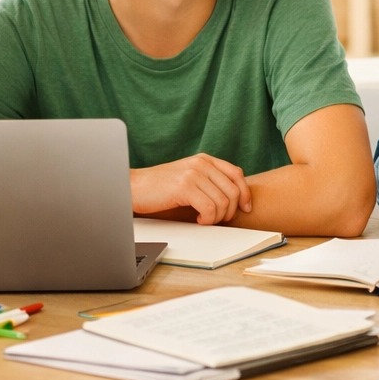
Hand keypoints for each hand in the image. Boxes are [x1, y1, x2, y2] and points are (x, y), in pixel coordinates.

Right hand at [130, 155, 251, 224]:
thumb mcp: (188, 176)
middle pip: (233, 191)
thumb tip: (232, 198)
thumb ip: (208, 180)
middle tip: (218, 219)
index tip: (245, 208)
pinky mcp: (184, 187)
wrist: (133, 187)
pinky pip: (210, 209)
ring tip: (204, 219)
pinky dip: (207, 219)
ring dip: (217, 217)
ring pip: (223, 202)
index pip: (237, 174)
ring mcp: (193, 174)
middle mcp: (201, 164)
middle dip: (230, 210)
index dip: (245, 193)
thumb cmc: (159, 187)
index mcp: (204, 159)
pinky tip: (198, 219)